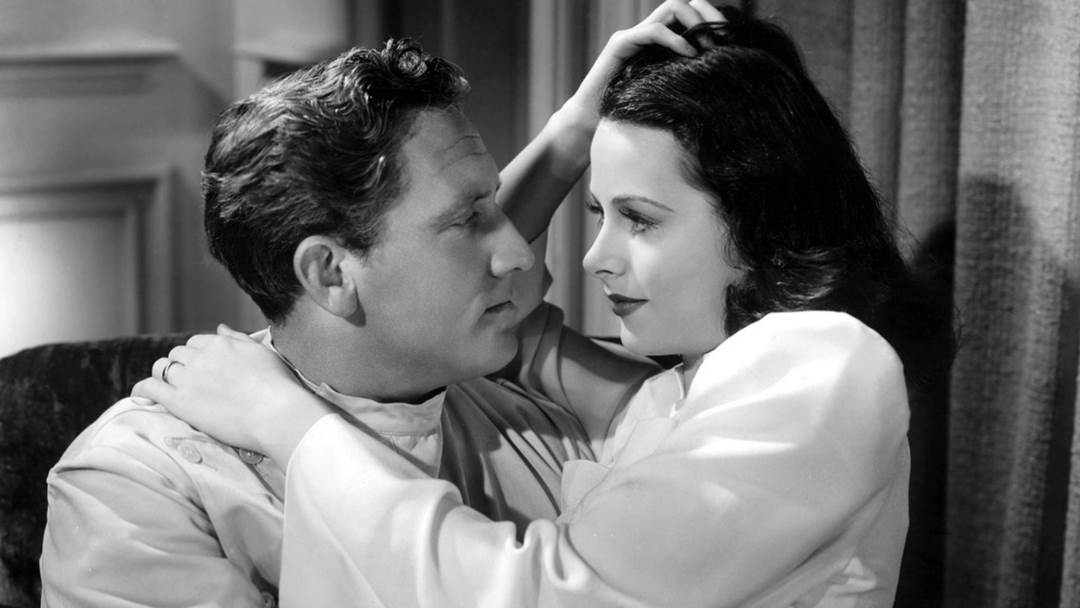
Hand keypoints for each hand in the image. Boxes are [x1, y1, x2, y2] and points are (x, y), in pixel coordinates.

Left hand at [132, 324, 332, 462]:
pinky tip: (141, 395)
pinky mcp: (180, 401)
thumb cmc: (278, 386)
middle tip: (189, 382)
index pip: (197, 342)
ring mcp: (189, 378)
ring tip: (168, 388)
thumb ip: (238, 338)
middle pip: (178, 354)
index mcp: (221, 343)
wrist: (277, 414)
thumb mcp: (262, 353)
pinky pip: (150, 388)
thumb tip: (220, 327)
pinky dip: (142, 389)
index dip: (197, 355)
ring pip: (163, 368)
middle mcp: (202, 356)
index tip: (203, 368)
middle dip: (181, 365)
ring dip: (164, 376)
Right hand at [560, 0, 725, 127]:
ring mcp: (634, 35)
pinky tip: (689, 55)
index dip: (714, 20)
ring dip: (695, 23)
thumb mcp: (668, 93)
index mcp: (662, 42)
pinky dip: (675, 39)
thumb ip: (686, 81)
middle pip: (685, 4)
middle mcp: (649, 33)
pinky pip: (653, 30)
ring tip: (707, 47)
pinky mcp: (621, 44)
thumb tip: (723, 84)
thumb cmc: (629, 113)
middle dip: (709, 15)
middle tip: (724, 40)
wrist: (591, 122)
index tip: (732, 40)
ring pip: (672, 8)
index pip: (692, 14)